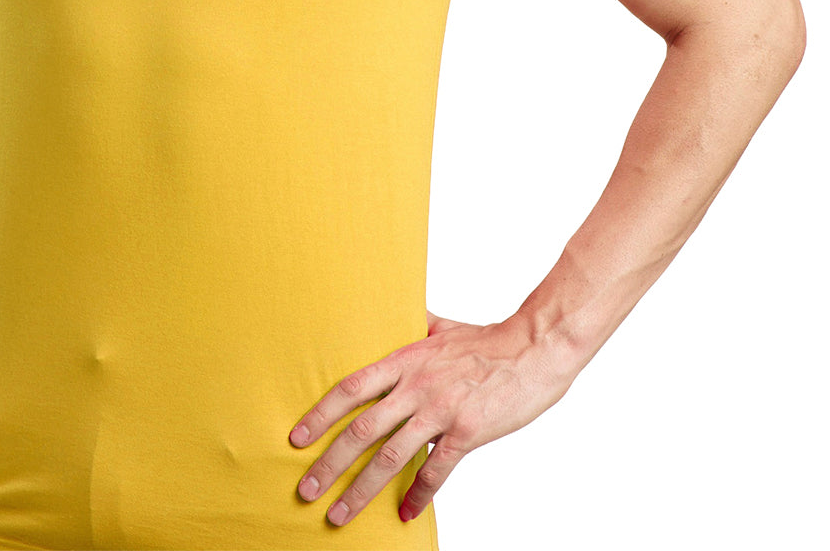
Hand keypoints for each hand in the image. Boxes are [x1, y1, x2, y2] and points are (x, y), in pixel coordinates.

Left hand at [289, 309, 573, 526]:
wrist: (533, 349)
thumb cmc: (487, 340)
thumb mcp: (441, 327)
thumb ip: (414, 326)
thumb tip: (399, 315)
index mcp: (405, 361)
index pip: (351, 389)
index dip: (320, 414)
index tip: (296, 439)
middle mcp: (416, 386)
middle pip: (361, 430)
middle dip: (329, 464)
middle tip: (306, 490)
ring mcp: (441, 411)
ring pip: (390, 457)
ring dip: (360, 490)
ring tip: (339, 514)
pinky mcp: (466, 432)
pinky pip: (435, 472)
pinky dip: (417, 495)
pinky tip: (403, 513)